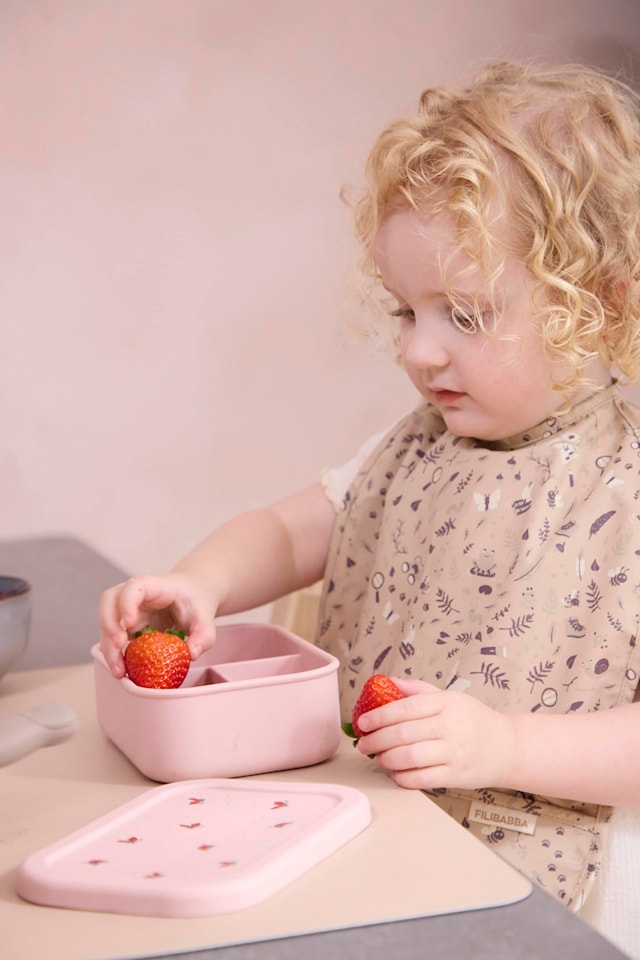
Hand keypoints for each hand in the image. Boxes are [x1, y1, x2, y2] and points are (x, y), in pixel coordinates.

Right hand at [98, 571, 217, 677]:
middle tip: (118, 647)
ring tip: (119, 670)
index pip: (135, 586)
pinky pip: (112, 635)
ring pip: (107, 619)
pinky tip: (122, 669)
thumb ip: (204, 636)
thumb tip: (191, 653)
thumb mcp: (206, 619)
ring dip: (107, 645)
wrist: (193, 595)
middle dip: (109, 624)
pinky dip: (113, 652)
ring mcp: (128, 607)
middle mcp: (136, 594)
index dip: (127, 602)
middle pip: (110, 601)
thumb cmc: (196, 602)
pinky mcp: (126, 623)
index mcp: (156, 585)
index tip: (129, 623)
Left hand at [355, 677, 515, 790]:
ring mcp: (455, 752)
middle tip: (363, 744)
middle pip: (403, 734)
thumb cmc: (473, 719)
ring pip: (410, 757)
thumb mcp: (450, 697)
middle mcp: (451, 726)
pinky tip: (395, 774)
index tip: (363, 722)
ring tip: (379, 758)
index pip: (405, 708)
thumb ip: (417, 690)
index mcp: (446, 703)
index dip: (379, 715)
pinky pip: (423, 779)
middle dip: (376, 740)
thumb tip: (387, 681)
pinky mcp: (457, 776)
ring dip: (387, 759)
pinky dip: (404, 778)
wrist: (507, 746)